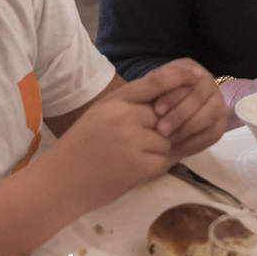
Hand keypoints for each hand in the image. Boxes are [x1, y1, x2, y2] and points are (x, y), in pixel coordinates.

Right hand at [61, 78, 176, 204]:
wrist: (59, 182)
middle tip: (141, 140)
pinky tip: (137, 168)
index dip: (178, 76)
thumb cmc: (78, 148)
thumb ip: (129, 106)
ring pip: (167, 139)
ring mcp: (132, 140)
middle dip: (161, 127)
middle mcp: (124, 116)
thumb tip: (164, 103)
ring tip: (132, 157)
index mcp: (114, 101)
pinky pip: (164, 160)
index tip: (196, 73)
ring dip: (158, 149)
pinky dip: (156, 165)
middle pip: (165, 114)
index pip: (154, 82)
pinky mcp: (138, 165)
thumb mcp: (100, 115)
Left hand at [140, 59, 225, 156]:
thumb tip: (150, 95)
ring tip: (167, 141)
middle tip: (161, 130)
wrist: (167, 114)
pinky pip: (210, 135)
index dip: (172, 96)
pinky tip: (177, 149)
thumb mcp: (151, 88)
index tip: (157, 110)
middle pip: (197, 99)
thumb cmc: (155, 99)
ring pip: (206, 117)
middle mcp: (209, 84)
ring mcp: (218, 104)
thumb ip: (153, 87)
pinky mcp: (220, 126)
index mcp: (191, 70)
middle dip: (178, 115)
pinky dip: (193, 143)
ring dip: (186, 130)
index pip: (186, 81)